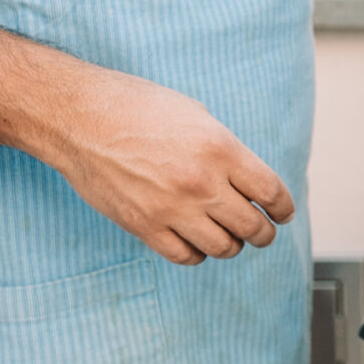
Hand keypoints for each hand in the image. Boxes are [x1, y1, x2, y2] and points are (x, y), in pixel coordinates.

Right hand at [36, 66, 293, 265]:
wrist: (80, 117)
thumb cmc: (136, 107)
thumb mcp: (195, 115)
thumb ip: (225, 151)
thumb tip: (247, 181)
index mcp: (220, 148)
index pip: (271, 193)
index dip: (283, 208)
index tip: (282, 214)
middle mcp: (201, 182)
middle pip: (253, 227)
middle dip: (263, 232)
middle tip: (262, 231)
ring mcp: (172, 208)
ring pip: (223, 247)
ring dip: (231, 244)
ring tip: (228, 236)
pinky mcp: (144, 226)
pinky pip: (185, 256)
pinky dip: (197, 253)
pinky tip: (195, 241)